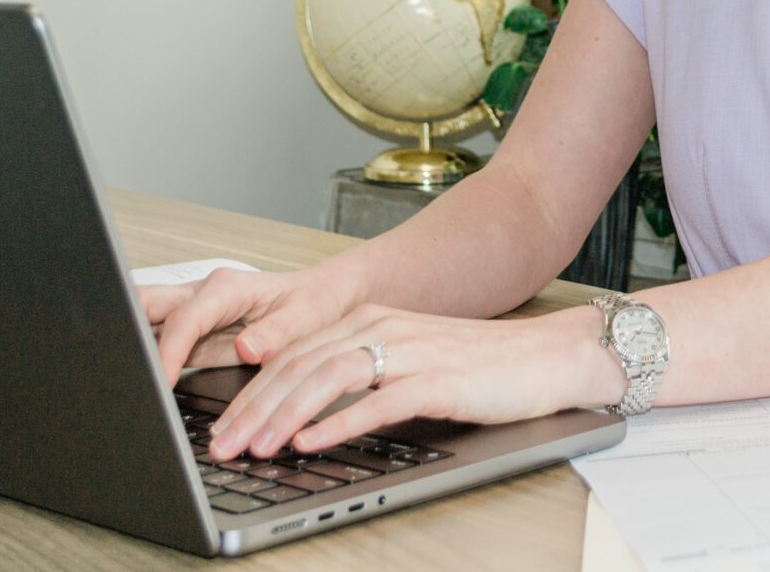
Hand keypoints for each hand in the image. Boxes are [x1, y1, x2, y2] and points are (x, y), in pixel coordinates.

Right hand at [138, 265, 359, 387]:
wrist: (319, 298)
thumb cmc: (313, 304)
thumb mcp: (304, 318)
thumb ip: (275, 333)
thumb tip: (248, 347)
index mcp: (227, 288)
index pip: (185, 319)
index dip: (168, 350)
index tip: (161, 381)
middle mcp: (202, 295)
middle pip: (145, 303)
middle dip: (125, 330)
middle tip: (122, 372)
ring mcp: (191, 312)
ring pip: (143, 320)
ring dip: (132, 346)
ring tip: (126, 383)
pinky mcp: (190, 333)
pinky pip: (157, 343)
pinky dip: (145, 361)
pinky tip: (143, 385)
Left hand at [202, 302, 621, 462]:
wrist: (550, 358)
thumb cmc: (481, 367)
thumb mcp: (409, 363)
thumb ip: (359, 378)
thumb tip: (301, 416)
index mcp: (369, 319)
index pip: (292, 353)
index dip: (249, 392)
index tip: (219, 428)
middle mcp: (382, 326)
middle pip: (298, 364)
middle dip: (252, 408)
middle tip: (220, 446)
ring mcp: (410, 350)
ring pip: (326, 377)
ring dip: (282, 415)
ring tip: (254, 448)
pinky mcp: (438, 379)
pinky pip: (377, 401)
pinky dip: (336, 423)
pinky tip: (310, 443)